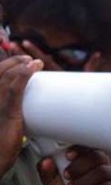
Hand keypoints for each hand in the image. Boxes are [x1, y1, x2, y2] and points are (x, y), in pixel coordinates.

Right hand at [0, 56, 42, 174]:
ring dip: (21, 66)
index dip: (5, 66)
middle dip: (13, 62)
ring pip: (6, 77)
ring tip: (34, 64)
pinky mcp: (6, 112)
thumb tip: (21, 106)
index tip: (19, 63)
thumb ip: (8, 111)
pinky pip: (13, 89)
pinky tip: (31, 68)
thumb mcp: (2, 123)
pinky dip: (22, 76)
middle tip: (29, 61)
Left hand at [37, 147, 110, 184]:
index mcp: (88, 159)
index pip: (89, 146)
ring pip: (102, 171)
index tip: (68, 155)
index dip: (80, 148)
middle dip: (79, 166)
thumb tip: (46, 161)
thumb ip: (47, 173)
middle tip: (66, 175)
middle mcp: (103, 165)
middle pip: (97, 157)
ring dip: (84, 180)